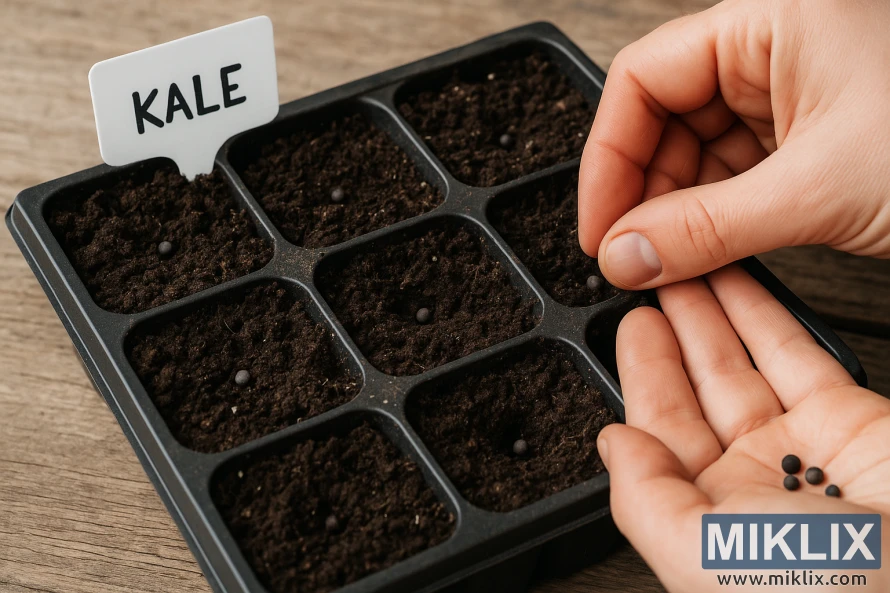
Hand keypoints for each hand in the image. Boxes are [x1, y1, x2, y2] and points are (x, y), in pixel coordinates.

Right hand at [578, 0, 889, 288]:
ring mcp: (790, 96)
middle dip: (644, 195)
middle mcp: (773, 52)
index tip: (599, 226)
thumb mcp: (819, 190)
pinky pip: (734, 179)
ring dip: (677, 215)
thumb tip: (624, 255)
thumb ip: (708, 227)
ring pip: (696, 155)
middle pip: (664, 119)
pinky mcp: (808, 141)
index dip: (609, 157)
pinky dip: (715, 222)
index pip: (644, 77)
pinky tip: (705, 256)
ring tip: (670, 265)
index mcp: (772, 22)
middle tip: (632, 257)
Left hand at [596, 265, 889, 590]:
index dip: (644, 374)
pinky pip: (797, 357)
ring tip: (689, 269)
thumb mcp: (708, 554)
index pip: (662, 430)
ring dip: (713, 317)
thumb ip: (646, 500)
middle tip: (656, 282)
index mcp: (709, 516)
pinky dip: (766, 316)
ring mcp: (803, 448)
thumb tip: (613, 446)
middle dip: (674, 335)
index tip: (633, 325)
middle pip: (698, 392)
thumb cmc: (833, 592)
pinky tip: (741, 286)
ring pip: (744, 367)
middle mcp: (752, 481)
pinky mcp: (852, 420)